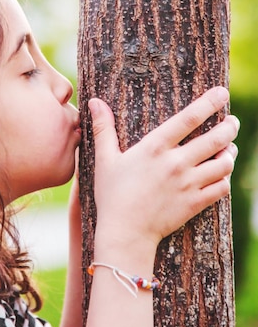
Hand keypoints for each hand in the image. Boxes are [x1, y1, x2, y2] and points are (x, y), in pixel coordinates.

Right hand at [89, 87, 238, 257]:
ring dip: (230, 152)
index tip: (222, 92)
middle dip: (229, 126)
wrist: (125, 233)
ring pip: (224, 163)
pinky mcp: (195, 203)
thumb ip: (103, 128)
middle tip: (232, 121)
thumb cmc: (112, 195)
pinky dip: (225, 178)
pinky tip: (221, 173)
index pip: (189, 118)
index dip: (209, 103)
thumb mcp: (105, 160)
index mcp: (155, 148)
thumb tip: (94, 101)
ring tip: (229, 147)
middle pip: (215, 138)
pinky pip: (222, 187)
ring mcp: (188, 184)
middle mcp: (175, 163)